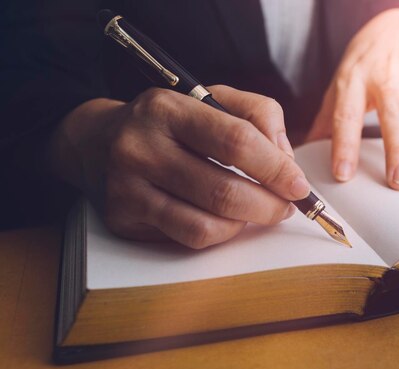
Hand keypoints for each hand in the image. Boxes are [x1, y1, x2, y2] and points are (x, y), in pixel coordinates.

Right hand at [48, 85, 308, 248]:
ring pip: (208, 223)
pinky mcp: (124, 218)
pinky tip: (229, 220)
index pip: (235, 140)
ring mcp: (127, 186)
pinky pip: (189, 237)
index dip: (276, 168)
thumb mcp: (213, 99)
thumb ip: (259, 115)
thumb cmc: (170, 124)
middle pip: (224, 190)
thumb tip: (286, 160)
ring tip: (262, 211)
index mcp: (168, 108)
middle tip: (287, 206)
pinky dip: (222, 233)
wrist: (98, 142)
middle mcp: (141, 146)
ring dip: (249, 222)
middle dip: (269, 204)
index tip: (299, 185)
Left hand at [307, 9, 398, 188]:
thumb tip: (305, 153)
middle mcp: (389, 74)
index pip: (347, 116)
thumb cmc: (366, 64)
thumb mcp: (340, 84)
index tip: (344, 175)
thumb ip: (326, 120)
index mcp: (355, 79)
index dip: (344, 146)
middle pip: (395, 114)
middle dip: (398, 150)